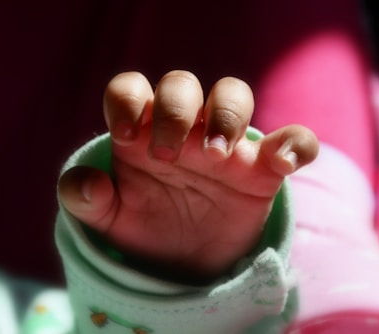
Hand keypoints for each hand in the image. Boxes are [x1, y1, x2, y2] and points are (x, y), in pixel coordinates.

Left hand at [58, 70, 317, 282]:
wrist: (184, 265)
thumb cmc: (146, 228)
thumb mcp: (108, 219)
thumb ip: (84, 200)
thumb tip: (86, 183)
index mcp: (143, 132)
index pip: (132, 88)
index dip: (127, 99)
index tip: (126, 136)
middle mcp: (185, 129)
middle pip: (182, 84)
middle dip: (175, 110)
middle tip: (168, 156)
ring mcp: (226, 146)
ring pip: (234, 94)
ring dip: (226, 114)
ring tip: (214, 157)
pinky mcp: (262, 171)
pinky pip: (292, 141)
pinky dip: (294, 143)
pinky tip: (281, 163)